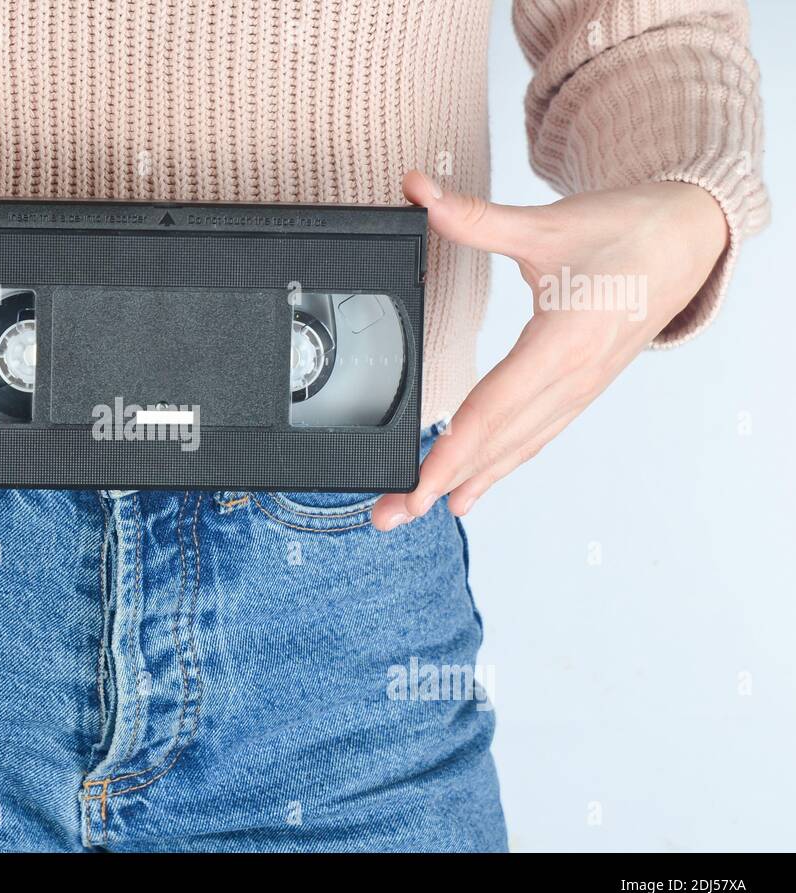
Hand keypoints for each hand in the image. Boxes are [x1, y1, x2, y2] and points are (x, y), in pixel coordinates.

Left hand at [373, 170, 727, 531]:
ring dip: (464, 484)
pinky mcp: (579, 391)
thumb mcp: (546, 225)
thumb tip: (417, 190)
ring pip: (514, 450)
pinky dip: (498, 467)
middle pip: (493, 444)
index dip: (447, 454)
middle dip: (437, 483)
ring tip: (418, 512)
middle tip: (388, 516)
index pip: (491, 411)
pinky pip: (533, 439)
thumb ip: (474, 217)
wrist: (691, 239)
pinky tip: (469, 491)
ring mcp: (578, 392)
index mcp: (562, 345)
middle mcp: (571, 381)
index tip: (414, 486)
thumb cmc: (626, 232)